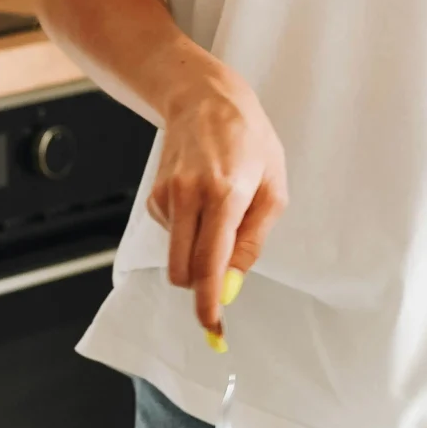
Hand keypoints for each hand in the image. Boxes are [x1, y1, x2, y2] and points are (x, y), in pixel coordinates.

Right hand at [148, 64, 286, 349]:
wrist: (203, 98)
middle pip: (182, 271)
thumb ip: (253, 242)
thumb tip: (231, 284)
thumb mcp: (273, 190)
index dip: (208, 303)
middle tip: (220, 287)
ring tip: (220, 215)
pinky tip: (201, 203)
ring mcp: (165, 197)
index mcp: (225, 196)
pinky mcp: (153, 197)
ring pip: (176, 257)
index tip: (212, 329)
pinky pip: (171, 237)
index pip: (209, 263)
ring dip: (198, 254)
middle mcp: (188, 196)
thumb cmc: (249, 141)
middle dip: (199, 287)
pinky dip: (188, 234)